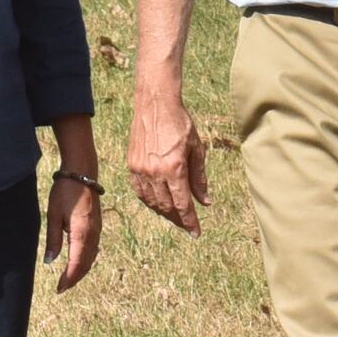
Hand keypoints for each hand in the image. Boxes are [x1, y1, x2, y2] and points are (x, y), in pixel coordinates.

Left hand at [45, 174, 103, 288]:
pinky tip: (79, 262)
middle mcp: (93, 234)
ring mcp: (97, 230)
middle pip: (86, 264)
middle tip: (62, 288)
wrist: (82, 173)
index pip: (76, 263)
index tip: (59, 289)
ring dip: (81, 270)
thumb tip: (49, 261)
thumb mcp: (53, 215)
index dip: (68, 278)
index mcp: (82, 233)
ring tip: (69, 278)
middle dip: (74, 277)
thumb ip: (53, 240)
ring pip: (91, 257)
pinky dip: (86, 260)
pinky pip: (94, 249)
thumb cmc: (65, 192)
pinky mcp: (97, 226)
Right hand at [127, 81, 208, 233]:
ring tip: (175, 215)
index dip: (190, 221)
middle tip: (187, 225)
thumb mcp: (196, 149)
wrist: (155, 104)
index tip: (196, 233)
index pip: (183, 204)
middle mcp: (155, 172)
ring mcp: (141, 170)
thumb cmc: (180, 124)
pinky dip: (150, 201)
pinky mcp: (132, 165)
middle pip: (167, 207)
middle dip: (178, 219)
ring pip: (152, 202)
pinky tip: (158, 202)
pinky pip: (140, 192)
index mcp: (174, 169)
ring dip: (164, 212)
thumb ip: (200, 178)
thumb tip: (205, 202)